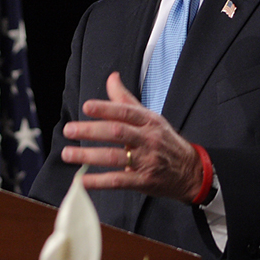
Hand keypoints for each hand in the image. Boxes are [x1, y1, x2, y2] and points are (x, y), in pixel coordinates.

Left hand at [60, 72, 203, 202]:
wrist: (190, 171)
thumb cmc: (164, 141)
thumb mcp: (150, 117)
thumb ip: (126, 100)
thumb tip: (112, 77)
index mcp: (149, 121)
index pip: (126, 112)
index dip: (106, 109)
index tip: (86, 107)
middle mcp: (148, 139)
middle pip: (117, 132)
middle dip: (91, 131)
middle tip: (69, 130)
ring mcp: (146, 161)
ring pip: (114, 157)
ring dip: (89, 156)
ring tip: (68, 154)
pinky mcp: (144, 181)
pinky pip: (118, 181)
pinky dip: (99, 181)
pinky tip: (83, 181)